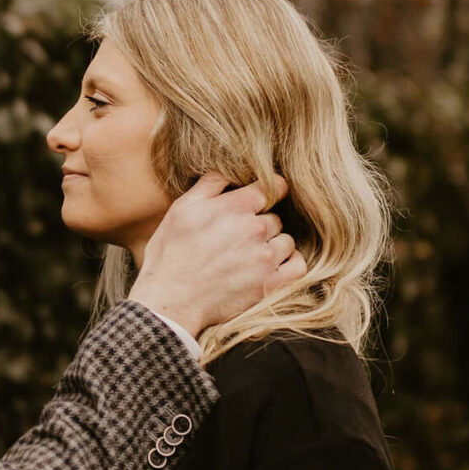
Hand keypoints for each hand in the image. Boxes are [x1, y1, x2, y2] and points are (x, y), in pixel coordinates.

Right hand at [131, 171, 304, 336]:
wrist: (170, 301)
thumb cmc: (171, 254)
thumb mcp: (182, 209)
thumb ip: (210, 184)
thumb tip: (230, 168)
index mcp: (235, 206)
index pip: (272, 187)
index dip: (269, 191)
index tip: (264, 199)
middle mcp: (255, 229)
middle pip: (275, 218)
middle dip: (260, 225)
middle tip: (238, 239)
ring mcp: (265, 258)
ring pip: (286, 241)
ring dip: (274, 246)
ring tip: (250, 257)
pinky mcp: (271, 285)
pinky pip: (298, 266)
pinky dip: (290, 264)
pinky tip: (274, 267)